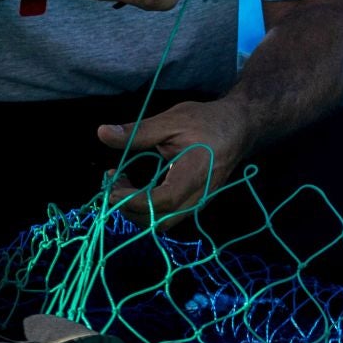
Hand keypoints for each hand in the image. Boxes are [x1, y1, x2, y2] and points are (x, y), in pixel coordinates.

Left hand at [96, 98, 254, 229]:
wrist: (239, 126)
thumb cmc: (207, 121)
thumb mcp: (171, 120)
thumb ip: (138, 131)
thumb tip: (102, 133)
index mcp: (195, 174)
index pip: (162, 201)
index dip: (133, 200)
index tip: (112, 187)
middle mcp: (199, 195)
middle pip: (160, 221)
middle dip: (130, 211)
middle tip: (112, 187)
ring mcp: (199, 202)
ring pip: (163, 222)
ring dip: (137, 210)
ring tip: (122, 184)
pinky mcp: (196, 201)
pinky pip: (169, 215)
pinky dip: (148, 207)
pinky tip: (136, 186)